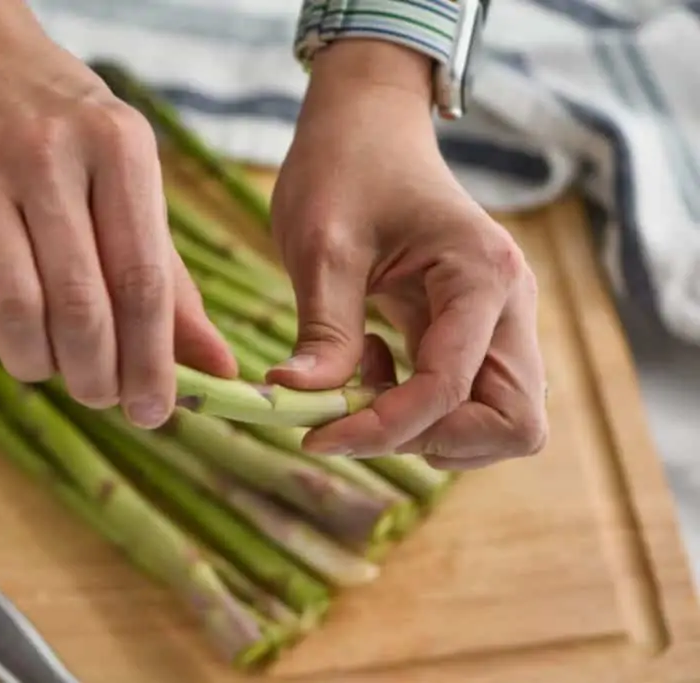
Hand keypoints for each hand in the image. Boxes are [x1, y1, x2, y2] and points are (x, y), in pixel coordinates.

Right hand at [0, 0, 235, 427]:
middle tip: (98, 396)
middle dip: (94, 376)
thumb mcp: (129, 182)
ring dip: (31, 361)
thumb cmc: (65, 133)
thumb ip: (169, 280)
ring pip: (11, 306)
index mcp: (119, 149)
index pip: (143, 281)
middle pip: (80, 303)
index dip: (153, 361)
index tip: (155, 412)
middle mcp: (48, 153)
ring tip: (44, 364)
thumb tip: (216, 368)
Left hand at [266, 41, 547, 468]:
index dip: (385, 427)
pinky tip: (368, 357)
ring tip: (358, 373)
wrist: (367, 123)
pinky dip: (416, 405)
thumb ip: (321, 329)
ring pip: (494, 420)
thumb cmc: (345, 166)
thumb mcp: (321, 245)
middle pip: (510, 424)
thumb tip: (297, 398)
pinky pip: (464, 397)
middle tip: (354, 413)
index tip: (316, 435)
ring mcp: (498, 319)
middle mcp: (509, 304)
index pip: (451, 388)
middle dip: (428, 437)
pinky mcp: (475, 329)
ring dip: (423, 426)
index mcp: (482, 276)